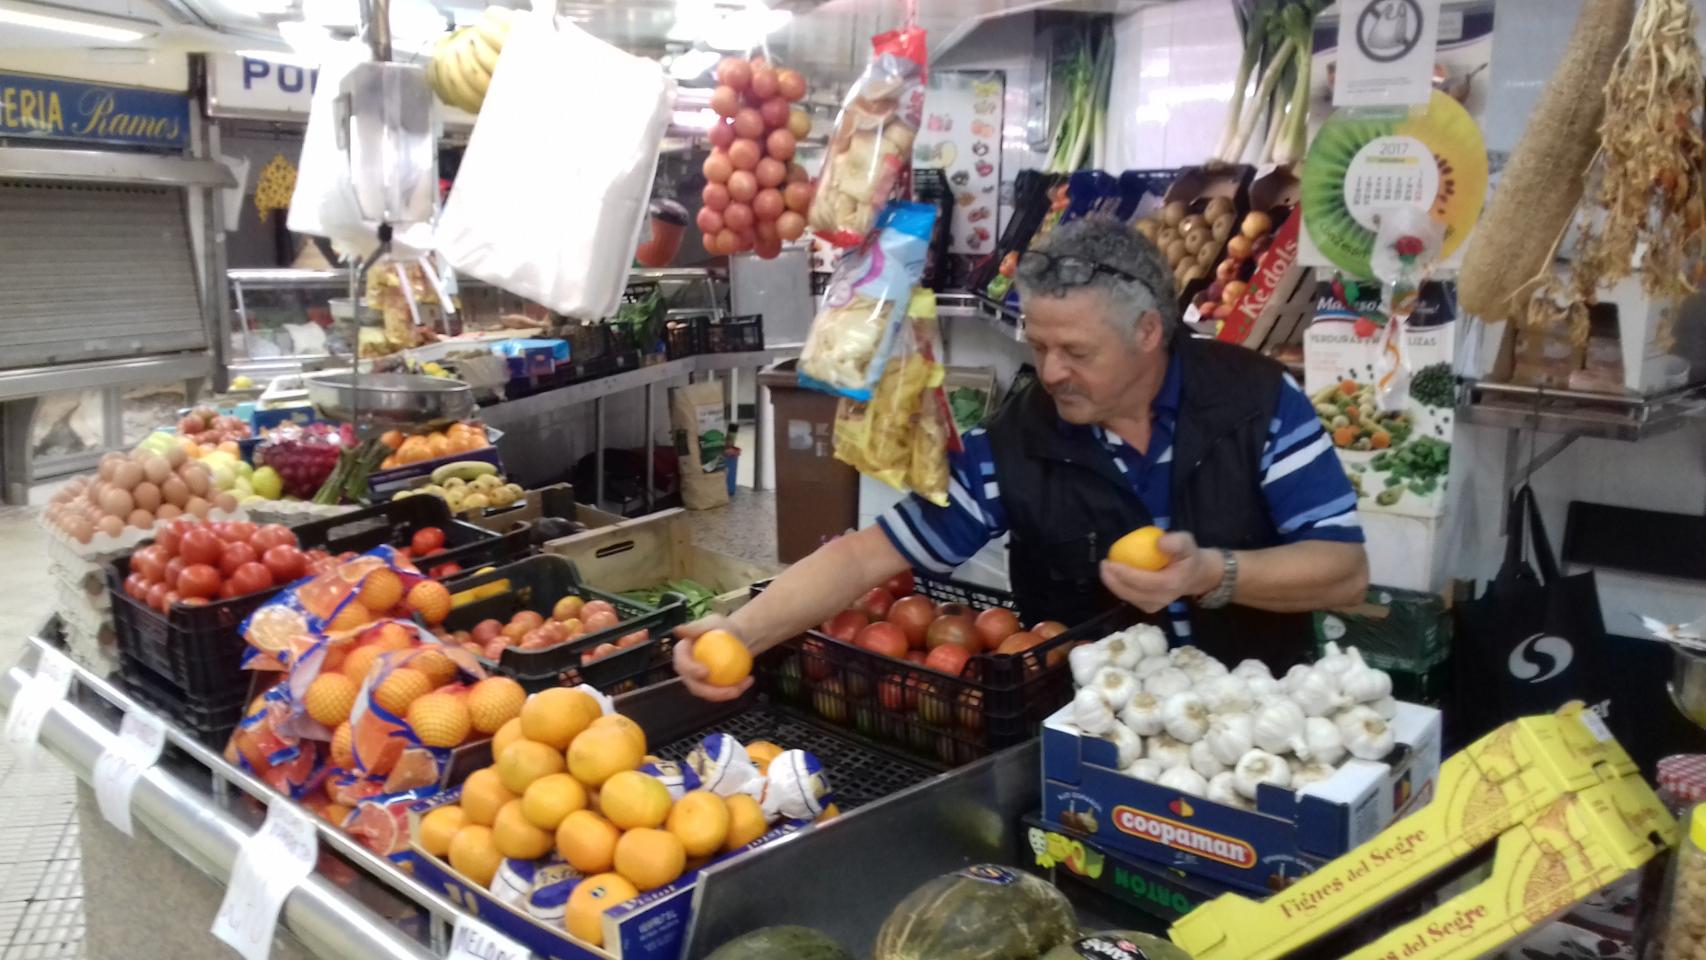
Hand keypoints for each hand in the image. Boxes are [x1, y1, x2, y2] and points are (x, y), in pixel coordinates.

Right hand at [672, 616, 754, 701]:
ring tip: (743, 685)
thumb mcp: (711, 622)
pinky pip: (721, 693)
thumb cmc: (720, 627)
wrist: (735, 636)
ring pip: (708, 694)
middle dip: (711, 692)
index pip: (682, 664)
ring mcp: (699, 681)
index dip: (690, 671)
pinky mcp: (712, 687)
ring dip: (725, 694)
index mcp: (682, 654)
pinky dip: (735, 689)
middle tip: (731, 689)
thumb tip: (678, 630)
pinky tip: (748, 681)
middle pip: (694, 686)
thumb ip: (696, 627)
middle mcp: (687, 671)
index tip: (705, 672)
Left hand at [1099, 531, 1222, 612]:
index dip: (1124, 574)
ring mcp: (1154, 605)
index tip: (1110, 562)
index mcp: (1170, 584)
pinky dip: (1119, 587)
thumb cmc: (1188, 556)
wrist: (1195, 574)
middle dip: (1112, 580)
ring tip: (1105, 569)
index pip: (1143, 582)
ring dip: (1113, 584)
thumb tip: (1158, 543)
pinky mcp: (1148, 606)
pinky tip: (1112, 575)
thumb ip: (1176, 542)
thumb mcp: (1186, 543)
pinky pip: (1129, 597)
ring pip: (1128, 597)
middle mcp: (1161, 599)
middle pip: (1131, 593)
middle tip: (1104, 564)